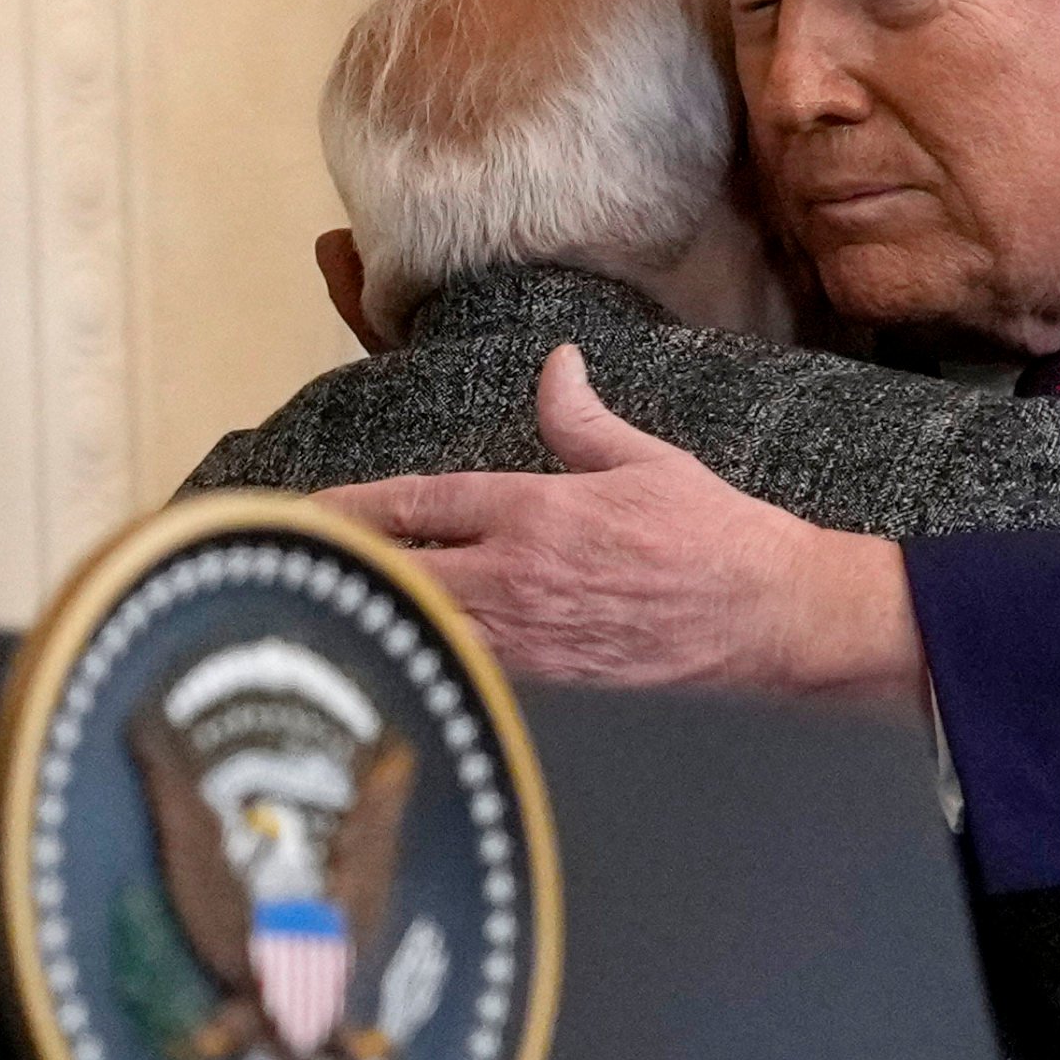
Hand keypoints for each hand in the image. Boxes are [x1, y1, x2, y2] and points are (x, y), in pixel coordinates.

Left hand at [318, 346, 924, 701]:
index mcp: (534, 510)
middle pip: (396, 573)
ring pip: (420, 633)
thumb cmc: (719, 541)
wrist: (776, 622)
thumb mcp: (648, 464)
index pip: (416, 504)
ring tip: (318, 623)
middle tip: (284, 570)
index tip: (305, 514)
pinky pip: (466, 682)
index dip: (351, 510)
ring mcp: (528, 642)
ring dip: (371, 625)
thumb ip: (582, 420)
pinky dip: (424, 675)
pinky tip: (394, 678)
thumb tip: (556, 366)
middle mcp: (516, 577)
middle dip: (338, 570)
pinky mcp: (550, 694)